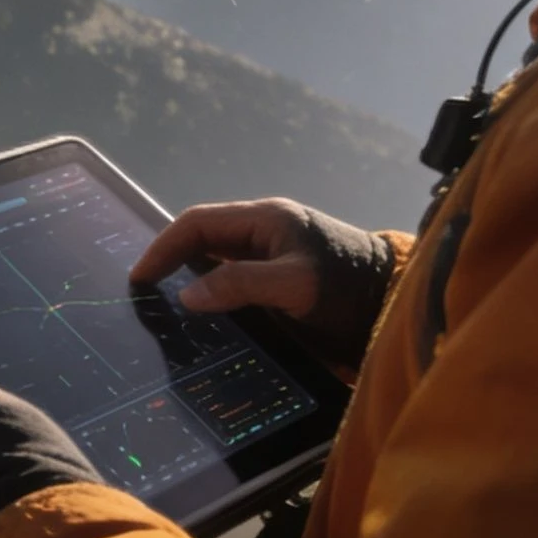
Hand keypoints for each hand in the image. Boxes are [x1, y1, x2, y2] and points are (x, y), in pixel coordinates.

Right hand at [131, 197, 395, 371]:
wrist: (396, 304)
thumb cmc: (348, 288)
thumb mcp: (295, 284)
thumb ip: (240, 284)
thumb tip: (187, 297)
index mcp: (265, 219)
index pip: (197, 223)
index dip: (164, 247)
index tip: (140, 277)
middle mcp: (264, 232)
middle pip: (203, 240)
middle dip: (172, 263)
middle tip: (146, 295)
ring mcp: (273, 256)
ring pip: (216, 262)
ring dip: (191, 281)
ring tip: (166, 309)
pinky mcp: (281, 281)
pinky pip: (234, 281)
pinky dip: (213, 296)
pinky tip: (203, 319)